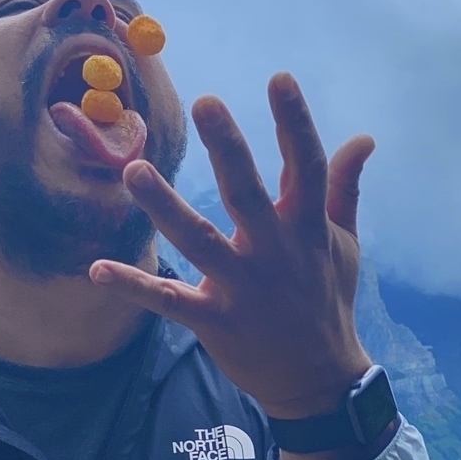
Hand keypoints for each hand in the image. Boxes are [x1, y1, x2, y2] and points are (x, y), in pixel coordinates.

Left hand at [89, 72, 375, 422]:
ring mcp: (243, 289)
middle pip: (247, 194)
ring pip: (199, 242)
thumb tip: (363, 138)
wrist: (321, 381)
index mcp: (307, 229)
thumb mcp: (343, 244)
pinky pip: (169, 301)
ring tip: (132, 171)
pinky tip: (98, 269)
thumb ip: (343, 189)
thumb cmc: (328, 301)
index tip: (279, 79)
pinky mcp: (215, 322)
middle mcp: (275, 253)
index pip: (305, 166)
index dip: (294, 122)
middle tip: (206, 102)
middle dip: (228, 149)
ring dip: (164, 207)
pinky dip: (134, 286)